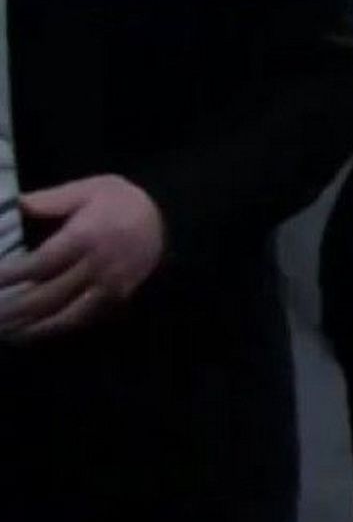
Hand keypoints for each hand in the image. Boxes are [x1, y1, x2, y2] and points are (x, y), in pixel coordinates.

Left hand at [0, 175, 165, 343]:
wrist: (167, 220)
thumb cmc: (122, 202)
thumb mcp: (89, 189)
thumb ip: (50, 200)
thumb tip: (15, 204)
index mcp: (86, 236)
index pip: (41, 263)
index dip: (11, 275)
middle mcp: (97, 265)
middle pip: (48, 295)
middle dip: (14, 308)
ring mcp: (108, 286)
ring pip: (64, 315)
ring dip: (30, 327)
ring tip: (3, 330)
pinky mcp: (116, 299)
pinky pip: (82, 320)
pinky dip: (54, 330)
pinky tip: (30, 333)